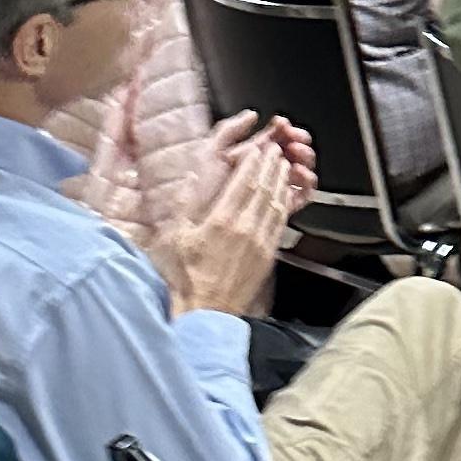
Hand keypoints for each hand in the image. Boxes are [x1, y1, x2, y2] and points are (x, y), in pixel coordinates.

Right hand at [165, 131, 297, 319]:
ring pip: (276, 203)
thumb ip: (186, 207)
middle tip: (276, 150)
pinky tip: (284, 197)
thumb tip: (192, 181)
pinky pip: (280, 223)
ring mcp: (259, 242)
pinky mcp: (268, 255)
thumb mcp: (176, 237)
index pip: (244, 182)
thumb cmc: (186, 277)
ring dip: (281, 182)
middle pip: (264, 188)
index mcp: (221, 221)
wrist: (205, 310)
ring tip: (284, 166)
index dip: (254, 162)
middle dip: (271, 165)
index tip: (257, 149)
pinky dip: (284, 205)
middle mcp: (245, 228)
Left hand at [197, 109, 316, 210]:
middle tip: (294, 140)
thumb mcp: (209, 152)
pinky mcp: (282, 208)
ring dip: (305, 158)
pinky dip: (308, 182)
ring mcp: (274, 189)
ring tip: (297, 156)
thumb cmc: (200, 191)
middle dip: (299, 140)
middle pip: (293, 151)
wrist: (201, 224)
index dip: (284, 129)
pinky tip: (299, 174)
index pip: (277, 137)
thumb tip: (253, 114)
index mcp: (252, 155)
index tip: (283, 125)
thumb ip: (229, 129)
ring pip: (302, 169)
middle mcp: (265, 171)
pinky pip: (304, 194)